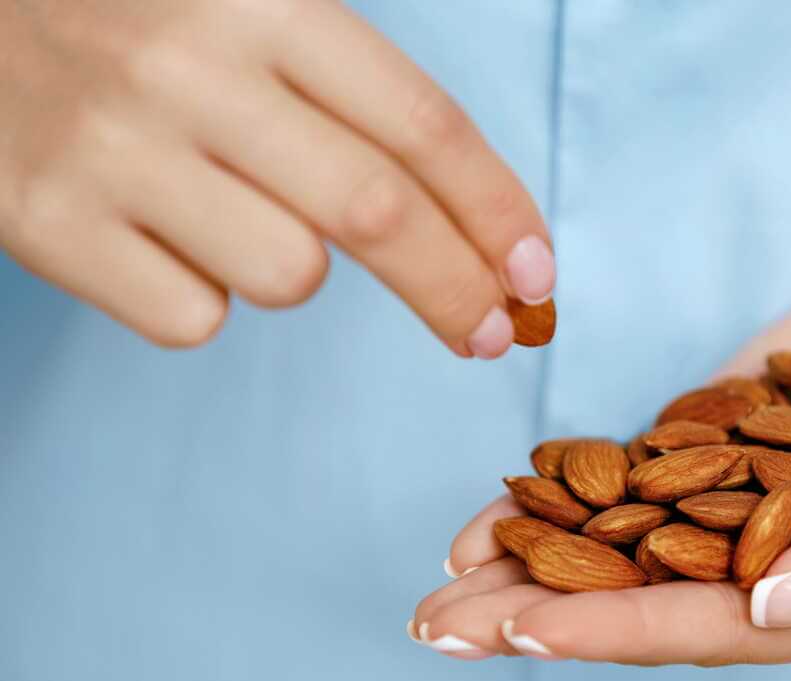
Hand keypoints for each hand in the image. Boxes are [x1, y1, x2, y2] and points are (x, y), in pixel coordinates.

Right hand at [0, 0, 552, 355]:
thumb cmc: (135, 18)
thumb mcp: (247, 7)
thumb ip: (350, 86)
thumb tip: (478, 220)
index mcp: (260, 1)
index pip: (421, 124)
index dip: (496, 209)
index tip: (536, 273)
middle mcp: (188, 70)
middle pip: (376, 214)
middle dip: (457, 289)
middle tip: (495, 332)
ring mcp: (111, 150)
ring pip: (287, 275)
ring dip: (297, 269)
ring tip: (238, 214)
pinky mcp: (45, 222)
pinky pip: (191, 317)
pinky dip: (203, 297)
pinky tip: (164, 238)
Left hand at [411, 260, 790, 663]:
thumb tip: (772, 612)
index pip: (704, 627)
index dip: (610, 630)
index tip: (519, 628)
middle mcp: (767, 573)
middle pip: (638, 607)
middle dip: (537, 618)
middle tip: (436, 628)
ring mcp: (728, 518)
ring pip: (614, 557)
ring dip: (527, 570)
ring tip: (441, 584)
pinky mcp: (703, 461)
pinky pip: (620, 493)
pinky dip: (555, 507)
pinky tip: (491, 518)